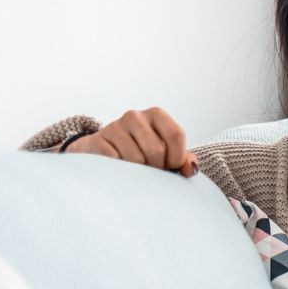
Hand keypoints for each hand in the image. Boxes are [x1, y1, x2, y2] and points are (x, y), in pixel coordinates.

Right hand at [67, 107, 197, 176]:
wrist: (103, 152)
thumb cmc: (141, 153)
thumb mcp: (165, 153)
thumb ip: (183, 160)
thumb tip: (190, 169)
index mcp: (156, 114)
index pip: (176, 135)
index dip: (177, 158)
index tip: (171, 168)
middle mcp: (134, 116)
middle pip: (157, 149)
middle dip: (157, 168)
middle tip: (151, 172)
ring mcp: (114, 127)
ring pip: (136, 159)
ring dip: (139, 173)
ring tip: (135, 171)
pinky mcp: (97, 141)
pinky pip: (116, 162)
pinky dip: (121, 172)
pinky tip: (119, 170)